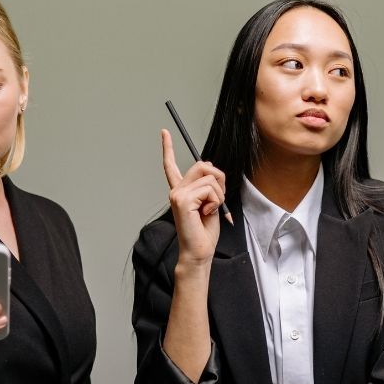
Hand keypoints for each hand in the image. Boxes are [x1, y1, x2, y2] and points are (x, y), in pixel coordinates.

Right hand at [161, 129, 225, 266]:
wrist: (199, 251)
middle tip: (216, 200)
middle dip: (219, 180)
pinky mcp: (182, 200)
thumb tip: (210, 167)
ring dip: (218, 196)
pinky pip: (209, 190)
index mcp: (181, 190)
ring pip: (210, 178)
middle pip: (203, 165)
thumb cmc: (205, 231)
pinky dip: (215, 202)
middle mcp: (176, 190)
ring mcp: (177, 194)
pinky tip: (206, 214)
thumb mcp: (211, 203)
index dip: (168, 148)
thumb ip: (209, 186)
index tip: (165, 132)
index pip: (171, 166)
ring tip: (210, 211)